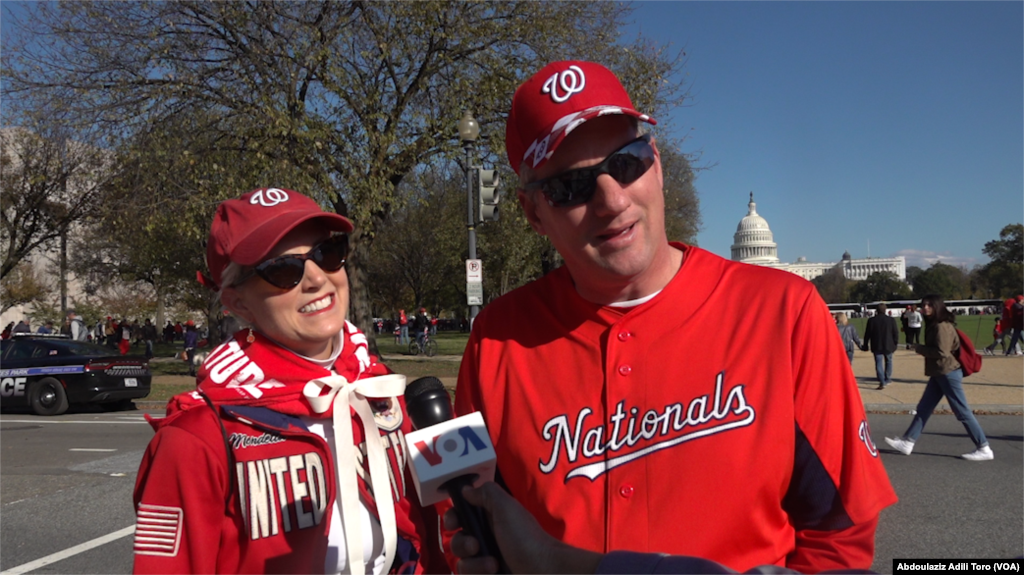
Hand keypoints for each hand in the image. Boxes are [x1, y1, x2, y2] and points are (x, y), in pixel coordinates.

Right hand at [444, 482, 601, 574]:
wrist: (544, 570)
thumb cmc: (525, 537)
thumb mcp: (507, 508)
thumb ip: (486, 494)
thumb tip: (465, 489)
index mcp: (489, 519)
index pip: (461, 516)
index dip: (453, 518)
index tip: (453, 523)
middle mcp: (485, 539)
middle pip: (457, 541)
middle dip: (462, 544)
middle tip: (476, 546)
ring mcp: (485, 561)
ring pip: (461, 564)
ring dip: (473, 565)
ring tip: (493, 565)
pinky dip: (477, 574)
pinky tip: (493, 573)